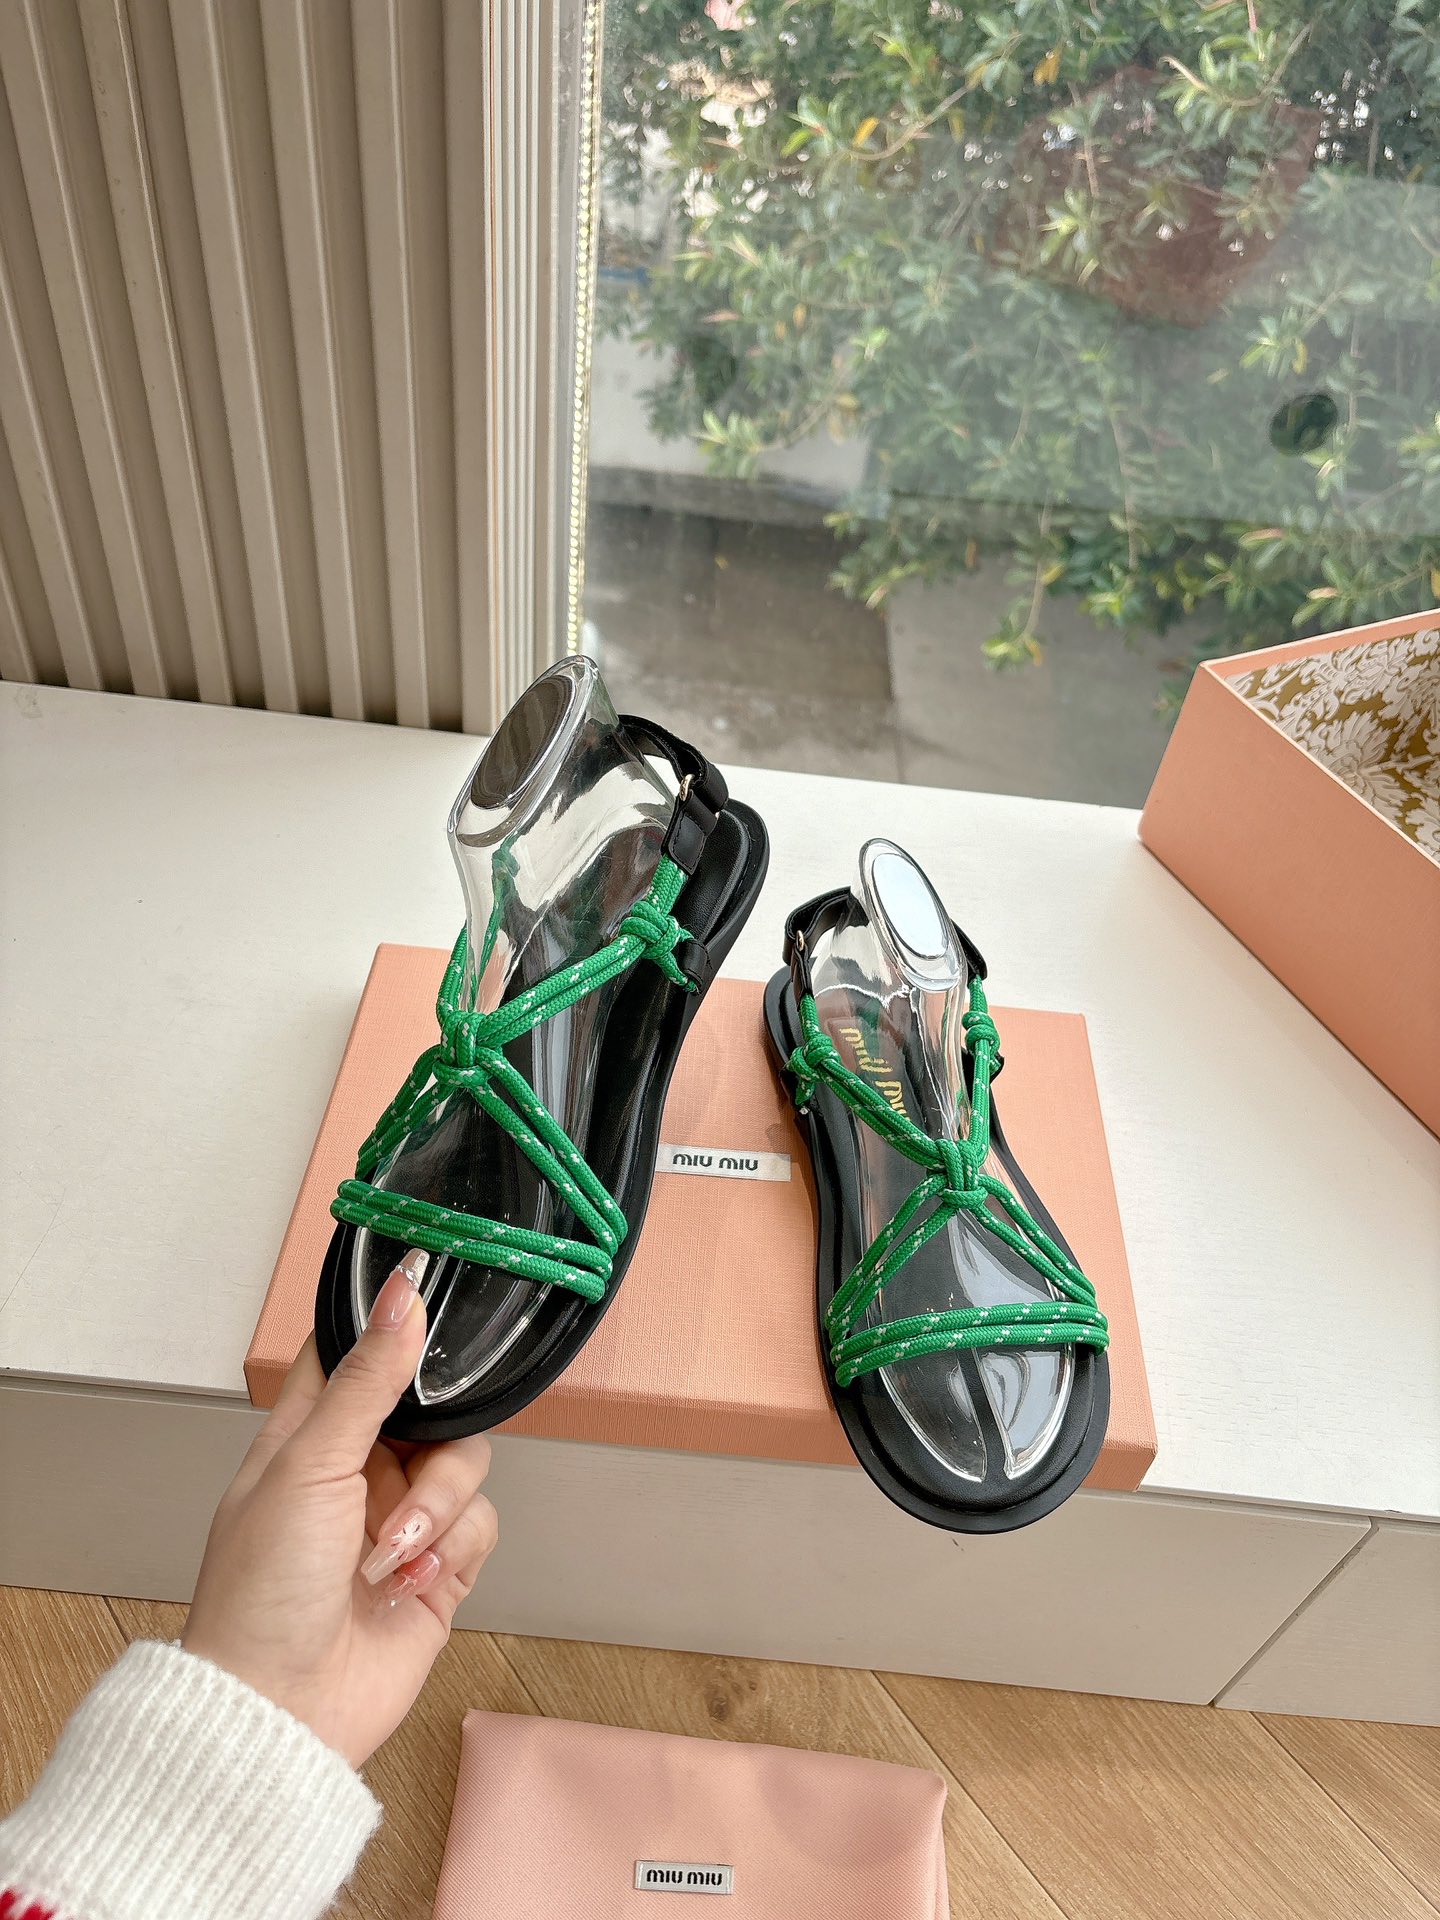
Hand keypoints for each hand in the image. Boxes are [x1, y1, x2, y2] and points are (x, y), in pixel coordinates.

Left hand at [183, 1256, 497, 1765]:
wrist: (283, 1711)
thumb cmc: (260, 1593)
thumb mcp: (308, 1466)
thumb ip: (366, 1379)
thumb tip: (402, 1294)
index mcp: (309, 1435)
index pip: (356, 1353)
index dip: (389, 1324)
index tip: (429, 1294)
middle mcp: (358, 1471)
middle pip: (433, 1407)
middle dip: (433, 1435)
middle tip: (411, 1455)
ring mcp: (400, 1519)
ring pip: (465, 1465)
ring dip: (436, 1505)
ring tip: (391, 1550)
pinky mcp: (439, 1569)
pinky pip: (480, 1526)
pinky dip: (452, 1548)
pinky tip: (409, 1579)